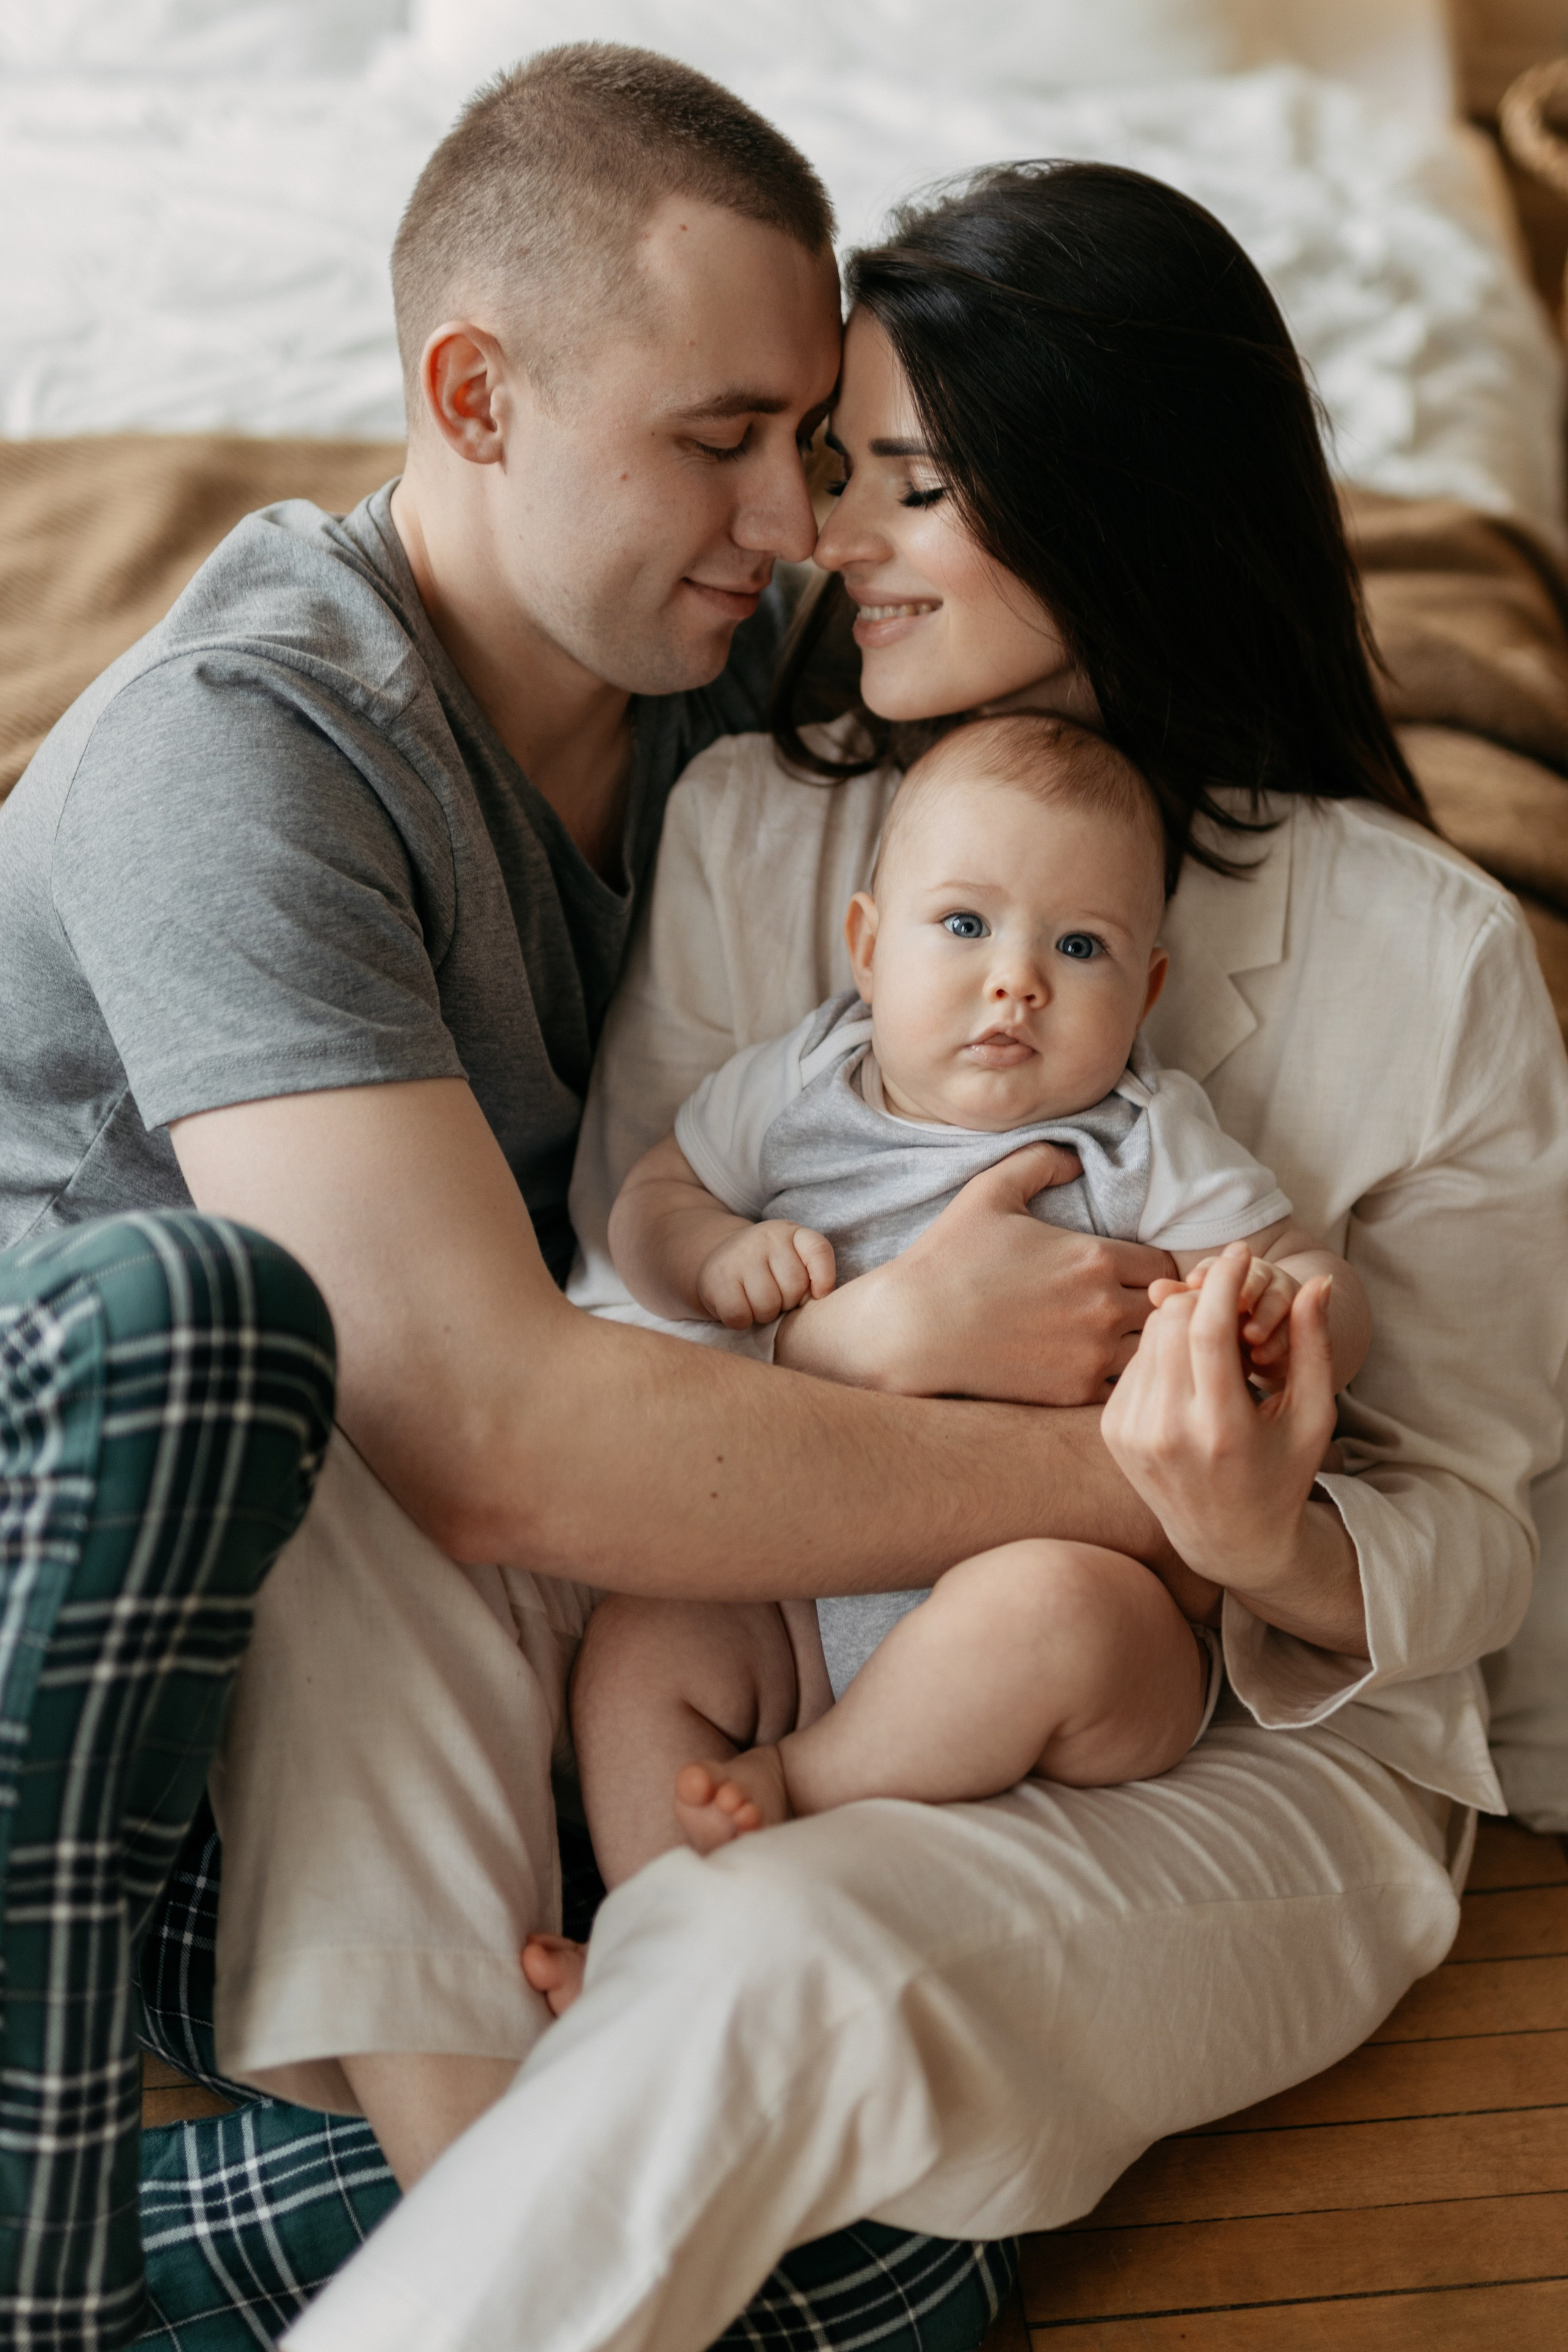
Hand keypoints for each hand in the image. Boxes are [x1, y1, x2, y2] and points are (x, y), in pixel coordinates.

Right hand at [696, 1220, 835, 1330]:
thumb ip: (812, 1274)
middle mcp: (765, 1238)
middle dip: (788, 1303)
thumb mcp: (792, 1259)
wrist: (717, 1260)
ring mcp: (739, 1256)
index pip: (819, 1250)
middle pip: (795, 1288)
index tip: (819, 1294)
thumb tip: (819, 1297)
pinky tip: (739, 1307)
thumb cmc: (765, 1269)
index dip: (824, 1277)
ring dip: (764, 1315)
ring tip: (756, 1302)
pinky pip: (740, 1315)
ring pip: (767, 1305)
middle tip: (774, 1296)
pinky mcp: (717, 1278)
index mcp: (790, 1233)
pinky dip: (742, 1321)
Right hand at [775, 1142, 1174, 1403]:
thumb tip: (1078, 1156)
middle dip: (1152, 1306)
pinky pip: (1121, 1387)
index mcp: (1095, 1257)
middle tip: (1131, 1308)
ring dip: (1139, 1344)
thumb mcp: (990, 1192)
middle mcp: (1104, 1308)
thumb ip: (1040, 1162)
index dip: (1152, 1269)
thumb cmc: (949, 1258)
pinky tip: (1089, 1366)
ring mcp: (1091, 1355)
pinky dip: (1115, 1378)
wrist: (911, 1328)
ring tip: (1115, 1339)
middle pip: (1164, 1310)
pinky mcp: (1072, 1392)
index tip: (1132, 1274)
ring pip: (1151, 1351)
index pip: (1163, 1265)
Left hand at [1102, 1246, 1337, 1596]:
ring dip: (1183, 1321)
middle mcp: (1166, 1432)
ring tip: (1217, 1342)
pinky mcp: (1112, 1432)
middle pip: (1172, 1322)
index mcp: (1220, 1429)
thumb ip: (1314, 1347)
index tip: (1240, 1252)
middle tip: (1233, 1300)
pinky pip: (1135, 1362)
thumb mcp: (1313, 1416)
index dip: (1222, 1280)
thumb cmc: (1282, 1472)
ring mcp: (1131, 1433)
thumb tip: (1317, 1283)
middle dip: (1203, 1296)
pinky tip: (1191, 1373)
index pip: (1208, 1328)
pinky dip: (1163, 1351)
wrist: (1228, 1539)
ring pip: (1149, 1336)